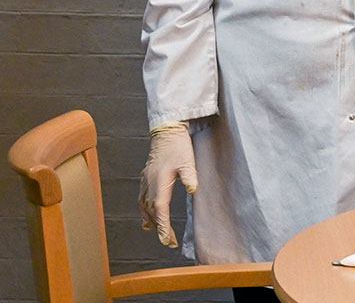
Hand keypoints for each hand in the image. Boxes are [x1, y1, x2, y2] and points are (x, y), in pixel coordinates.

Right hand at [138, 122, 197, 247]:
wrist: (167, 131)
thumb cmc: (179, 146)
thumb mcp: (188, 161)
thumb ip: (190, 177)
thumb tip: (194, 191)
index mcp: (160, 182)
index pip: (160, 209)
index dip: (163, 226)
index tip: (167, 240)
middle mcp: (149, 184)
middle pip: (152, 212)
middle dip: (160, 228)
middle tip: (169, 241)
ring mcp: (145, 181)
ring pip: (145, 207)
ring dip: (151, 221)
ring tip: (159, 233)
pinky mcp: (145, 178)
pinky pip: (141, 200)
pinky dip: (144, 211)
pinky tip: (147, 218)